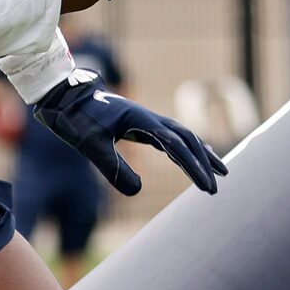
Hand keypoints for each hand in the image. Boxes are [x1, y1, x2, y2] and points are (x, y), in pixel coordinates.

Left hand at [31, 70, 225, 196]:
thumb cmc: (77, 119)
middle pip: (188, 140)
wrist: (67, 98)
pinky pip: (174, 138)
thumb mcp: (91, 146)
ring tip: (222, 173)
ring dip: (203, 154)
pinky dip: (189, 150)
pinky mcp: (143, 126)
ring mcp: (149, 121)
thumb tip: (136, 192)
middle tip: (216, 187)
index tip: (206, 186)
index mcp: (142, 121)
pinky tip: (195, 160)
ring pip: (185, 137)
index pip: (176, 146)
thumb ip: (112, 168)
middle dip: (205, 163)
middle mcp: (151, 118)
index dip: (194, 167)